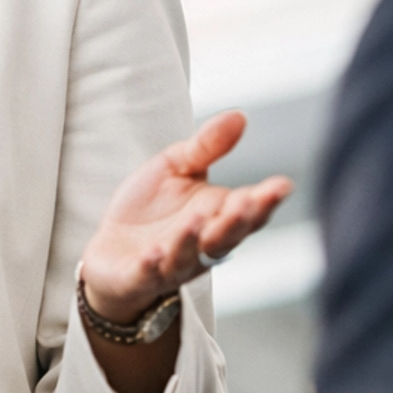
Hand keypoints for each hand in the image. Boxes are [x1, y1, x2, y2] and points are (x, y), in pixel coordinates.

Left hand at [80, 112, 291, 325]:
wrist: (110, 250)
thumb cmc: (150, 209)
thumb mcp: (176, 167)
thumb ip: (207, 146)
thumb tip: (240, 115)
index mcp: (216, 217)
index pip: (248, 210)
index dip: (266, 200)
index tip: (282, 185)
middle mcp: (200, 245)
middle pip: (226, 236)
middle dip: (237, 221)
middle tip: (248, 201)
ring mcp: (170, 263)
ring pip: (187, 256)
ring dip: (192, 239)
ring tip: (196, 219)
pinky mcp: (137, 277)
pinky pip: (147, 274)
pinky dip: (152, 266)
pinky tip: (153, 254)